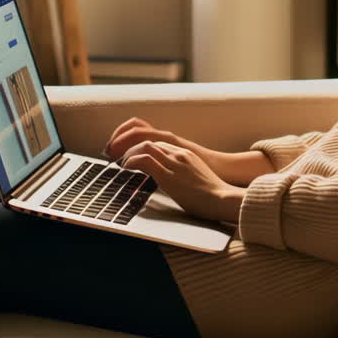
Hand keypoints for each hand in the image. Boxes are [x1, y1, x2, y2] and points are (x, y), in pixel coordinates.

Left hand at [105, 117, 275, 186]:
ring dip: (126, 151)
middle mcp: (179, 152)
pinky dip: (131, 161)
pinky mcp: (169, 175)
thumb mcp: (195, 179)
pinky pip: (144, 160)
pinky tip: (125, 168)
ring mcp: (174, 162)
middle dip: (126, 142)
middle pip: (147, 137)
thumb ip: (182, 176)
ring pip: (144, 145)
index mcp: (185, 153)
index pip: (156, 139)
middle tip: (113, 152)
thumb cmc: (213, 195)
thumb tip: (171, 184)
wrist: (224, 199)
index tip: (125, 150)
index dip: (137, 143)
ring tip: (117, 161)